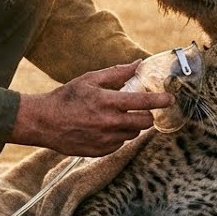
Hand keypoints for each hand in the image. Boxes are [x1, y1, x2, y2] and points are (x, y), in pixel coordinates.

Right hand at [9, 61, 172, 156]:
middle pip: (144, 123)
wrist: (44, 122)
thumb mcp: (90, 79)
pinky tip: (104, 128)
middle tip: (140, 109)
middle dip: (146, 115)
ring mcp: (106, 140)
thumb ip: (117, 73)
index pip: (143, 103)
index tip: (171, 99)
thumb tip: (138, 64)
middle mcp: (109, 124)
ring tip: (115, 117)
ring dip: (130, 126)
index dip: (161, 101)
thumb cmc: (66, 98)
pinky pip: (119, 144)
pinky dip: (118, 136)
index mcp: (108, 103)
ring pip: (132, 134)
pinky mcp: (100, 151)